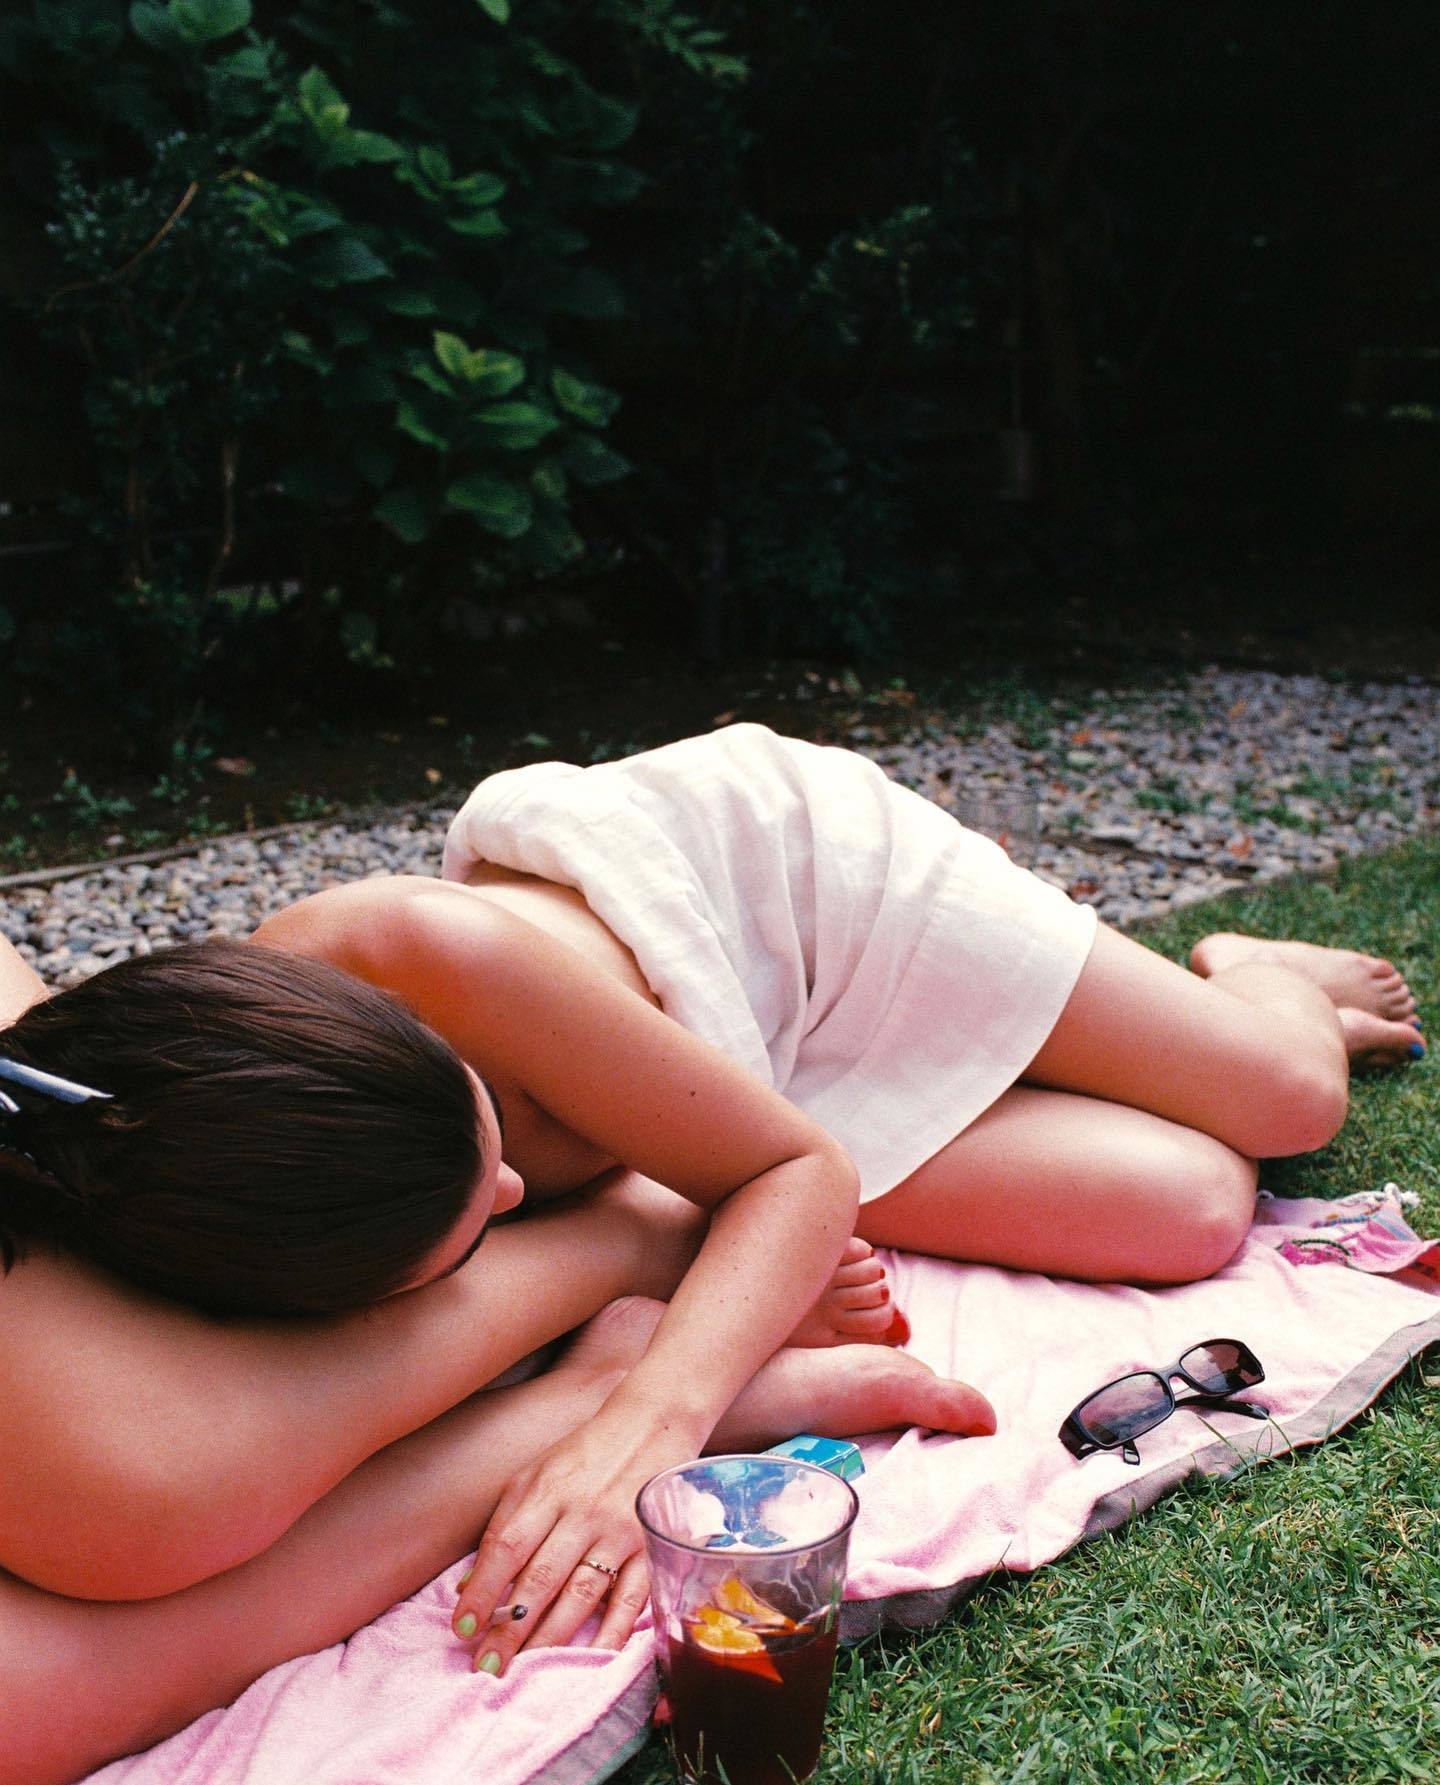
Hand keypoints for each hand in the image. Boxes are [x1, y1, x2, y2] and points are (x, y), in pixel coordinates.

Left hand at [450, 1405, 691, 1674]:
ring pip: (581, 1594)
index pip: (507, 1546)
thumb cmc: (585, 1453)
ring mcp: (620, 1531)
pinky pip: (631, 1599)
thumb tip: (466, 1586)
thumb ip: (503, 1524)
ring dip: (549, 1637)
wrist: (652, 1422)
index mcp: (548, 1490)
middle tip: (485, 1667)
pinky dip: (611, 1633)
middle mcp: (583, 1512)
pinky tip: (589, 1660)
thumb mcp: (535, 1474)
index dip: (482, 1590)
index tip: (461, 1629)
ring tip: (523, 1669)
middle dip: (509, 1629)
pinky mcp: (651, 1547)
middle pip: (541, 1578)